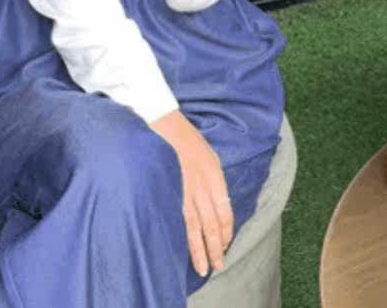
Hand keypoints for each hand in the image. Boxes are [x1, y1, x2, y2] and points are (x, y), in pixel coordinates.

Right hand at [149, 110, 232, 276]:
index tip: (226, 243)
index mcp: (214, 173)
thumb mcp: (204, 151)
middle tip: (219, 265)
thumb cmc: (179, 134)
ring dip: (202, 249)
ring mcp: (187, 188)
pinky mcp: (171, 190)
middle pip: (214, 223)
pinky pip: (181, 218)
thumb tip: (211, 195)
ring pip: (198, 227)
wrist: (159, 119)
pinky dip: (187, 236)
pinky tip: (188, 248)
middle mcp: (204, 183)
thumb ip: (208, 174)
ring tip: (205, 267)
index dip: (227, 229)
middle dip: (217, 246)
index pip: (225, 209)